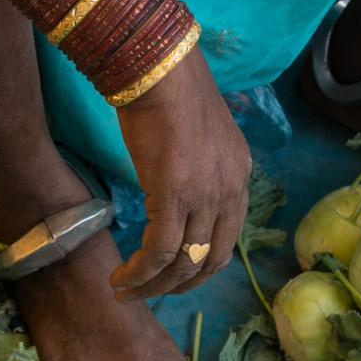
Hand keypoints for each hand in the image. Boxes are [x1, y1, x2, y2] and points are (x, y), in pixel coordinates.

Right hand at [109, 48, 251, 298]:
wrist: (159, 69)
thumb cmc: (170, 93)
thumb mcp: (197, 137)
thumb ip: (197, 167)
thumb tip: (176, 189)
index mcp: (240, 175)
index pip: (226, 238)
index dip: (199, 265)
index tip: (172, 275)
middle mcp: (231, 190)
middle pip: (210, 259)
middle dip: (178, 284)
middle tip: (148, 291)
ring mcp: (207, 195)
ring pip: (184, 262)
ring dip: (154, 285)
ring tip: (125, 290)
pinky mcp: (175, 195)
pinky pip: (160, 252)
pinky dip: (140, 273)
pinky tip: (120, 277)